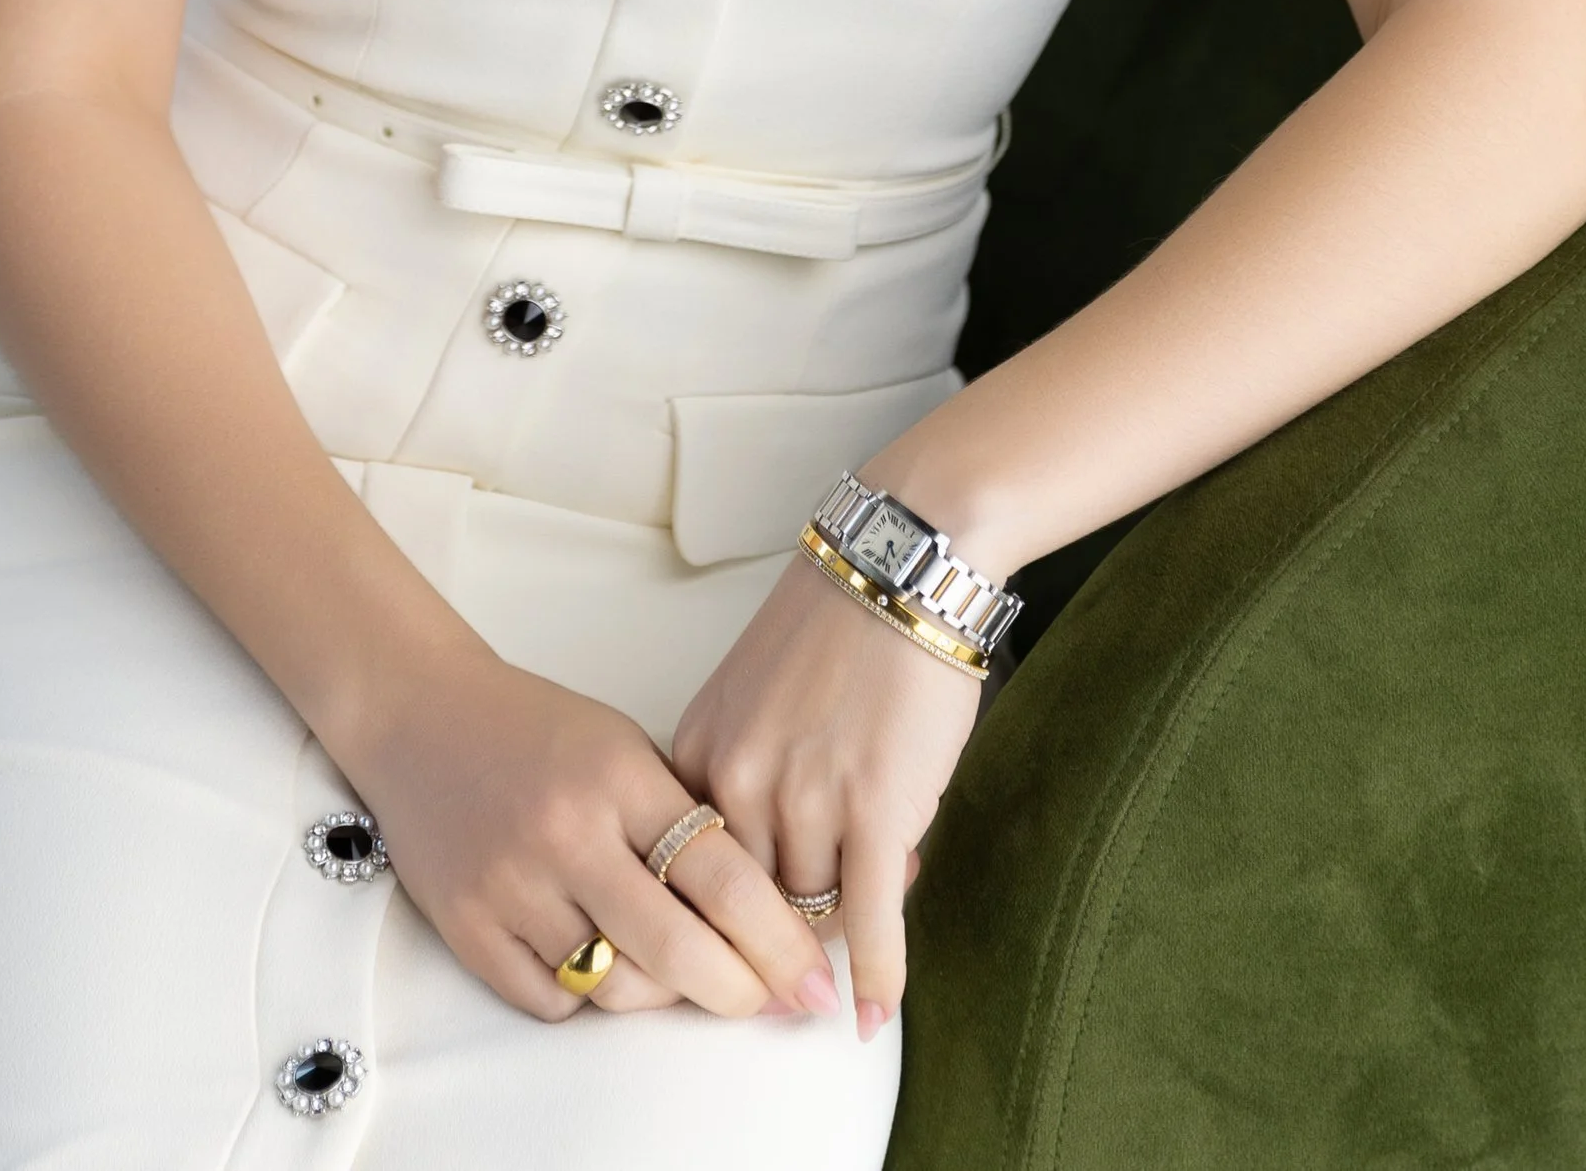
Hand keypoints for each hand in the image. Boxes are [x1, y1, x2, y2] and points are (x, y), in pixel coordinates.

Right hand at [334, 643, 838, 1024]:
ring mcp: (512, 886)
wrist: (420, 716)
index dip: (780, 940)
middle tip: (769, 1002)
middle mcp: (567, 833)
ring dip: (663, 994)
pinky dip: (585, 995)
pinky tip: (596, 955)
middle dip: (741, 992)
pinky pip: (553, 1003)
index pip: (723, 876)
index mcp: (619, 777)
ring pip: (617, 989)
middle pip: (679, 951)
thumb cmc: (538, 731)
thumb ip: (682, 820)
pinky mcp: (467, 928)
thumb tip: (766, 914)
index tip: (814, 979)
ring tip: (679, 970)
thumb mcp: (624, 747)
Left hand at [670, 550, 983, 1038]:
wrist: (898, 569)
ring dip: (837, 936)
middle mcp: (741, 782)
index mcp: (700, 754)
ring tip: (863, 932)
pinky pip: (868, 920)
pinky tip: (871, 1016)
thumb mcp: (751, 699)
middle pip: (745, 907)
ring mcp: (808, 800)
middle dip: (775, 938)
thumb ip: (744, 780)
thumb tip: (768, 871)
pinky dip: (874, 976)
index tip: (726, 959)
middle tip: (793, 971)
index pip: (687, 878)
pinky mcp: (876, 812)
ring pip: (810, 913)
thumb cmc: (832, 629)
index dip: (713, 922)